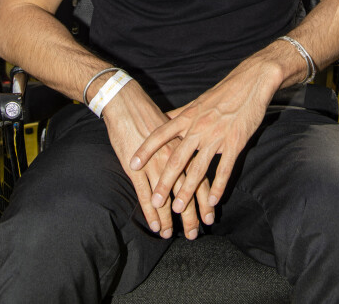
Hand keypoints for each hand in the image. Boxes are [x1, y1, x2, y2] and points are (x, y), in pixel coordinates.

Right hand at [103, 80, 211, 239]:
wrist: (128, 104)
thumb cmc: (150, 114)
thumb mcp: (174, 127)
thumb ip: (185, 142)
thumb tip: (194, 153)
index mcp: (185, 147)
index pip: (201, 178)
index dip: (206, 200)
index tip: (210, 218)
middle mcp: (174, 158)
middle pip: (186, 192)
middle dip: (191, 216)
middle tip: (194, 234)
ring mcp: (155, 164)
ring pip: (167, 198)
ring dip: (171, 219)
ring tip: (172, 235)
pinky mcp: (137, 168)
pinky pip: (145, 195)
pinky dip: (151, 213)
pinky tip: (155, 226)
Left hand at [130, 56, 278, 217]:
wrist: (251, 82)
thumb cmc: (223, 93)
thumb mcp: (197, 102)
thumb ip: (179, 114)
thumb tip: (160, 119)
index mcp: (188, 116)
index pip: (161, 134)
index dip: (146, 150)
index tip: (132, 164)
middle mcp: (199, 127)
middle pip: (177, 158)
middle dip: (165, 181)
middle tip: (155, 200)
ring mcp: (217, 136)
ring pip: (199, 168)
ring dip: (187, 190)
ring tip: (178, 208)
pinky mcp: (235, 142)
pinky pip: (224, 169)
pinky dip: (218, 186)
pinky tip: (212, 201)